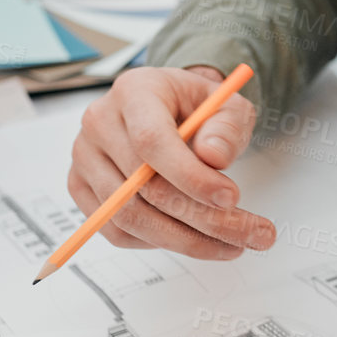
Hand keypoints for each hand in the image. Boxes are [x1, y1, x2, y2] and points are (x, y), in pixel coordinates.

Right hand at [68, 65, 275, 258]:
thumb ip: (227, 128)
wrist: (171, 109)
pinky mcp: (83, 189)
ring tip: (234, 245)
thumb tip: (214, 158)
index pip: (151, 141)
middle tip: (253, 234)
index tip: (231, 198)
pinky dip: (159, 243)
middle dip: (205, 219)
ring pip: (130, 217)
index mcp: (134, 92)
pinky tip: (194, 237)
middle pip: (143, 187)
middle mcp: (100, 123)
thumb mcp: (227, 104)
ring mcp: (85, 159)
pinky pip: (118, 232)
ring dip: (187, 240)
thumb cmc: (197, 107)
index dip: (191, 177)